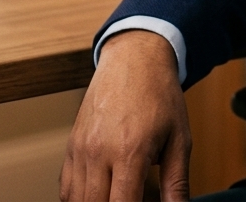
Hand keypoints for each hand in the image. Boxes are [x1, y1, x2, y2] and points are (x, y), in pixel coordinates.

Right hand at [60, 30, 191, 201]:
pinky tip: (100, 194)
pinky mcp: (71, 146)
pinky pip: (66, 189)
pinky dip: (79, 200)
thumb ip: (177, 182)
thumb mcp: (179, 137)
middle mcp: (99, 152)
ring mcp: (80, 149)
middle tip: (134, 198)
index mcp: (130, 151)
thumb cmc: (159, 94)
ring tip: (119, 195)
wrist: (135, 58)